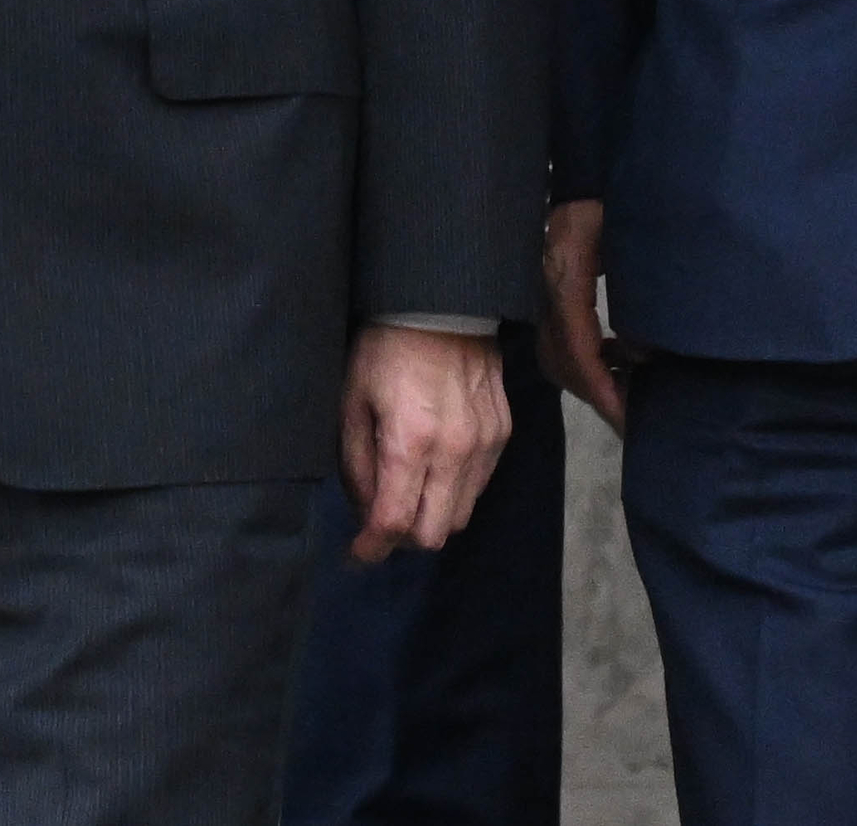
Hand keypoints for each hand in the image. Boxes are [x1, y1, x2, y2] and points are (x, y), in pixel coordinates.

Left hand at [338, 324, 510, 563]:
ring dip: (432, 516)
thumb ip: (356, 465)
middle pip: (434, 533)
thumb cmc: (384, 349)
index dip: (372, 548)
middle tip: (381, 523)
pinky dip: (455, 491)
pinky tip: (435, 469)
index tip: (358, 553)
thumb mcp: (352, 402)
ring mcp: (486, 442)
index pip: (394, 522)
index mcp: (410, 441)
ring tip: (408, 493)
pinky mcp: (503, 432)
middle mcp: (455, 449)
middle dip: (403, 539)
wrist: (440, 303)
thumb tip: (365, 514)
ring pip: (462, 515)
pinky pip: (480, 485)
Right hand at [538, 199, 628, 432]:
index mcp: (567, 266)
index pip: (574, 340)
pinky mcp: (556, 282)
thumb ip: (644, 298)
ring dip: (589, 378)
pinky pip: (561, 333)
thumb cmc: (622, 193)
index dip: (598, 383)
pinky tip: (618, 361)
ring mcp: (547, 282)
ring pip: (555, 348)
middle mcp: (549, 279)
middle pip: (558, 353)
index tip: (624, 414)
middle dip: (593, 391)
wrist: (599, 161)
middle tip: (632, 417)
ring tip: (627, 394)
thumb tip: (641, 352)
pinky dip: (586, 358)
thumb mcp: (641, 240)